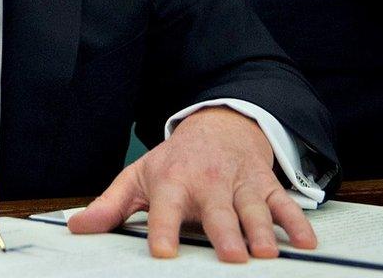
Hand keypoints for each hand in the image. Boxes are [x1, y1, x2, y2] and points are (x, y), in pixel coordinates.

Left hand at [68, 107, 314, 261]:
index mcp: (173, 182)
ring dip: (262, 230)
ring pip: (253, 208)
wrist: (218, 124)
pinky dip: (297, 222)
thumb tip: (76, 228)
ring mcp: (240, 183)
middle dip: (226, 233)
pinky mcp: (265, 185)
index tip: (163, 252)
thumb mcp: (139, 177)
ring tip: (266, 253)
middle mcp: (209, 183)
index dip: (163, 230)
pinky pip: (284, 204)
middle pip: (218, 211)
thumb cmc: (175, 160)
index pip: (166, 209)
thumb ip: (109, 206)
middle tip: (232, 258)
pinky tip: (306, 242)